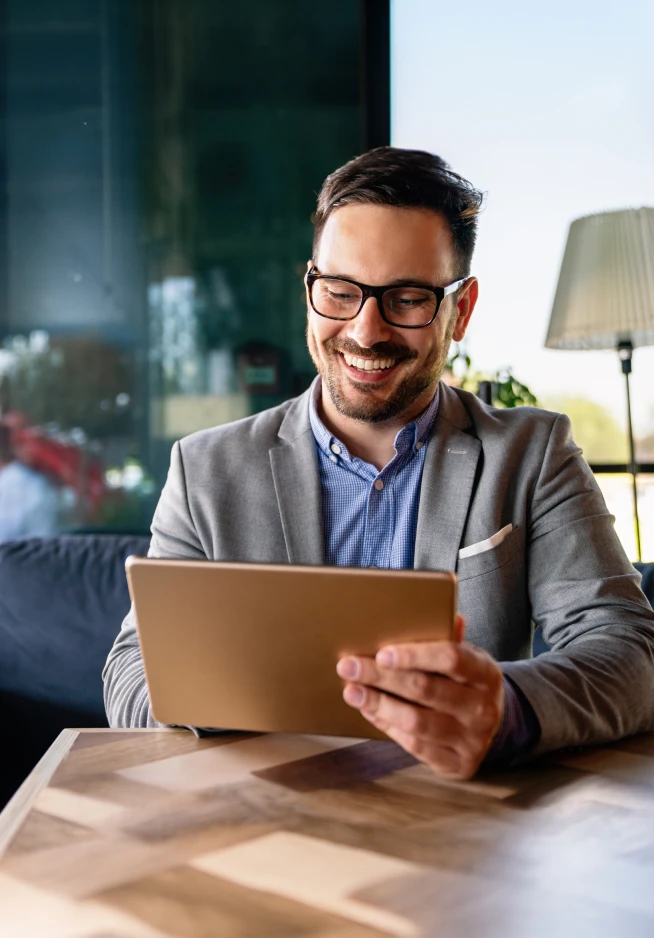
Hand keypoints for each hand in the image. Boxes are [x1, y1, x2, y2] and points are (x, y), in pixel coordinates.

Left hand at [336, 614, 503, 779]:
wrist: (494, 728)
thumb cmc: (467, 683)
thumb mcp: (467, 658)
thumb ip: (448, 636)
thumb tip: (436, 610)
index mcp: (486, 673)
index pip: (451, 658)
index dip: (415, 654)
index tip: (382, 651)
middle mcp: (482, 708)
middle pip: (426, 689)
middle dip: (382, 676)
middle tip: (349, 665)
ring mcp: (471, 739)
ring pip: (417, 722)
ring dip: (378, 704)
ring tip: (351, 690)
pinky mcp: (457, 764)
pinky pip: (415, 746)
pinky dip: (388, 726)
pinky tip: (369, 710)